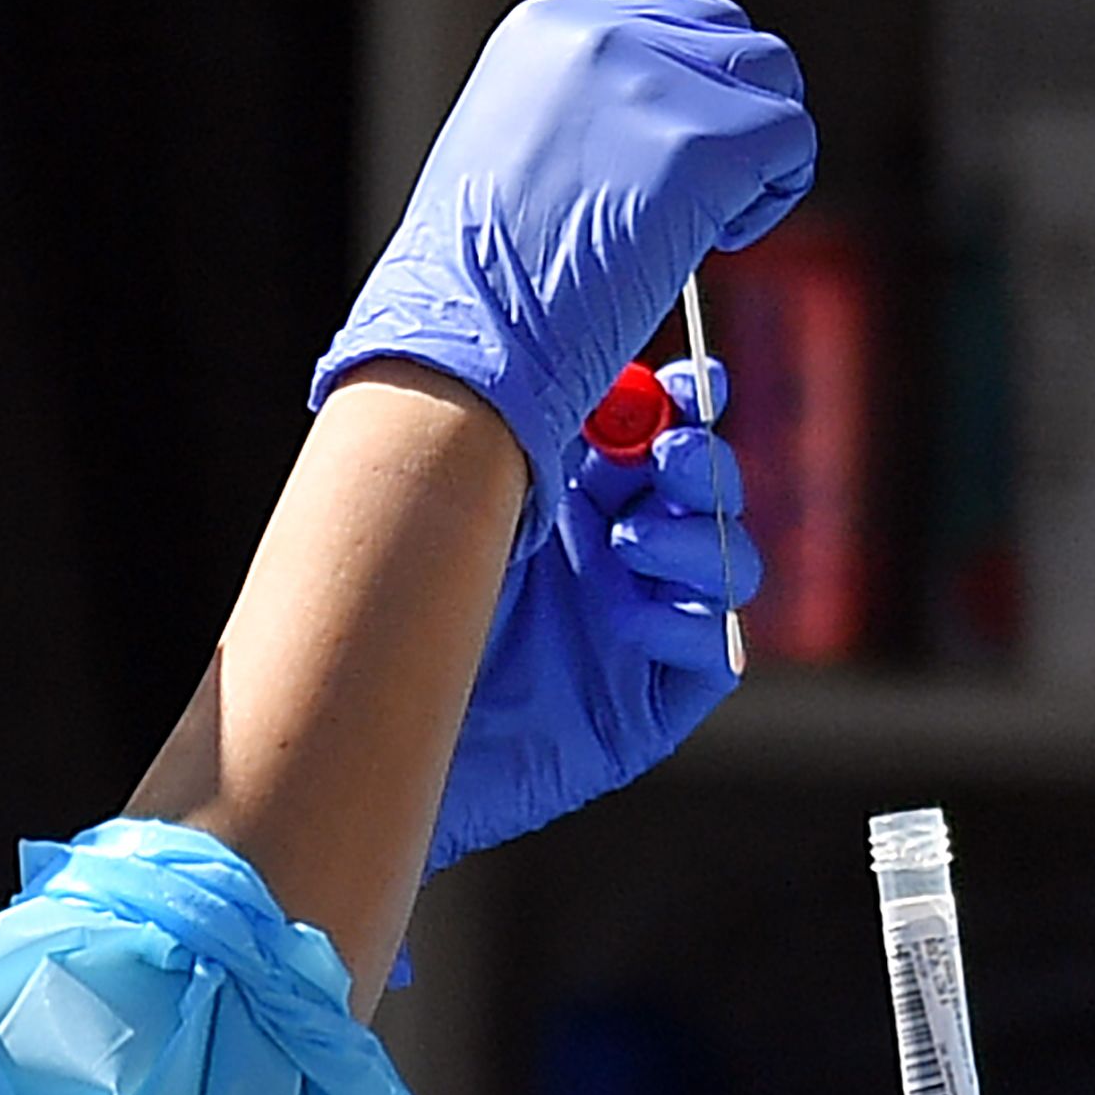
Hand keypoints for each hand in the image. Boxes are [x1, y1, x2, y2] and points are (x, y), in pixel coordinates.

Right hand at [313, 0, 812, 541]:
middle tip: (704, 190)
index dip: (695, 71)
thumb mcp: (512, 142)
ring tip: (712, 218)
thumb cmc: (482, 274)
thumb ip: (586, 104)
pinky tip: (720, 238)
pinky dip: (775, 193)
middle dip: (735, 107)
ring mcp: (654, 84)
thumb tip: (664, 111)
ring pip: (772, 75)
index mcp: (547, 26)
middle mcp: (602, 34)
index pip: (667, 1)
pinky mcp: (701, 145)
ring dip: (762, 147)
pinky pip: (792, 139)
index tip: (681, 134)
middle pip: (729, 32)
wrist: (468, 333)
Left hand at [430, 358, 757, 871]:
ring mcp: (639, 627)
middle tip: (666, 456)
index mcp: (577, 494)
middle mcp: (617, 554)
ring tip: (626, 545)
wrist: (368, 729)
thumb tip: (585, 366)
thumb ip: (520, 432)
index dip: (690, 401)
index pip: (661, 431)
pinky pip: (714, 651)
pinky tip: (627, 617)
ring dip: (694, 540)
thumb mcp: (456, 499)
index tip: (692, 380)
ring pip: (726, 565)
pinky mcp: (648, 705)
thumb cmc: (394, 607)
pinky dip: (688, 622)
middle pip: (708, 491)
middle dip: (703, 464)